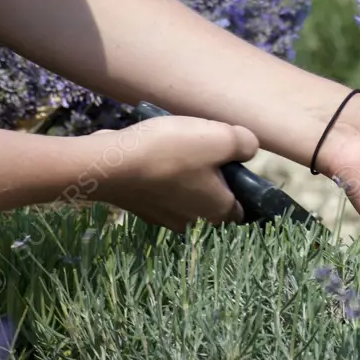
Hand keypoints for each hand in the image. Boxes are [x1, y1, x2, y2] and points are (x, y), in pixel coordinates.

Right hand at [82, 116, 258, 230]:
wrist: (111, 164)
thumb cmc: (171, 152)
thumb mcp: (220, 137)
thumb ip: (244, 143)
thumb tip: (248, 148)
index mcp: (218, 211)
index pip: (242, 208)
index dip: (243, 186)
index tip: (234, 164)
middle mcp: (193, 222)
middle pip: (212, 199)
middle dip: (211, 178)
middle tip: (203, 149)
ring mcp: (163, 218)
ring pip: (185, 195)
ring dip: (184, 176)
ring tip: (175, 148)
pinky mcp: (140, 208)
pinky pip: (160, 191)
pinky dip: (160, 177)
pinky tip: (153, 156)